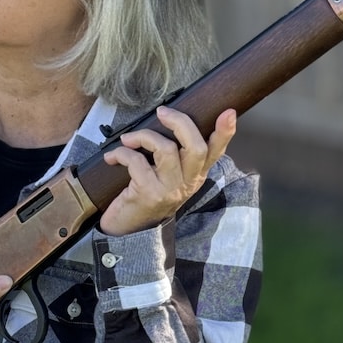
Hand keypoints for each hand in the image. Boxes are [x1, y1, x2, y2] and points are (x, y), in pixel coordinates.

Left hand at [99, 106, 236, 235]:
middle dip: (180, 122)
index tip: (230, 113)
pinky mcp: (149, 193)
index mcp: (196, 175)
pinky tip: (112, 157)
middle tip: (163, 112)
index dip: (225, 133)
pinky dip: (121, 153)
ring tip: (128, 139)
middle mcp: (187, 183)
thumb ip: (175, 154)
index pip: (215, 152)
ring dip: (143, 136)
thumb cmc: (146, 194)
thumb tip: (166, 120)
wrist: (127, 229)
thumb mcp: (168, 176)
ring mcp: (169, 189)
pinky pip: (136, 161)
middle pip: (196, 147)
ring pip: (166, 149)